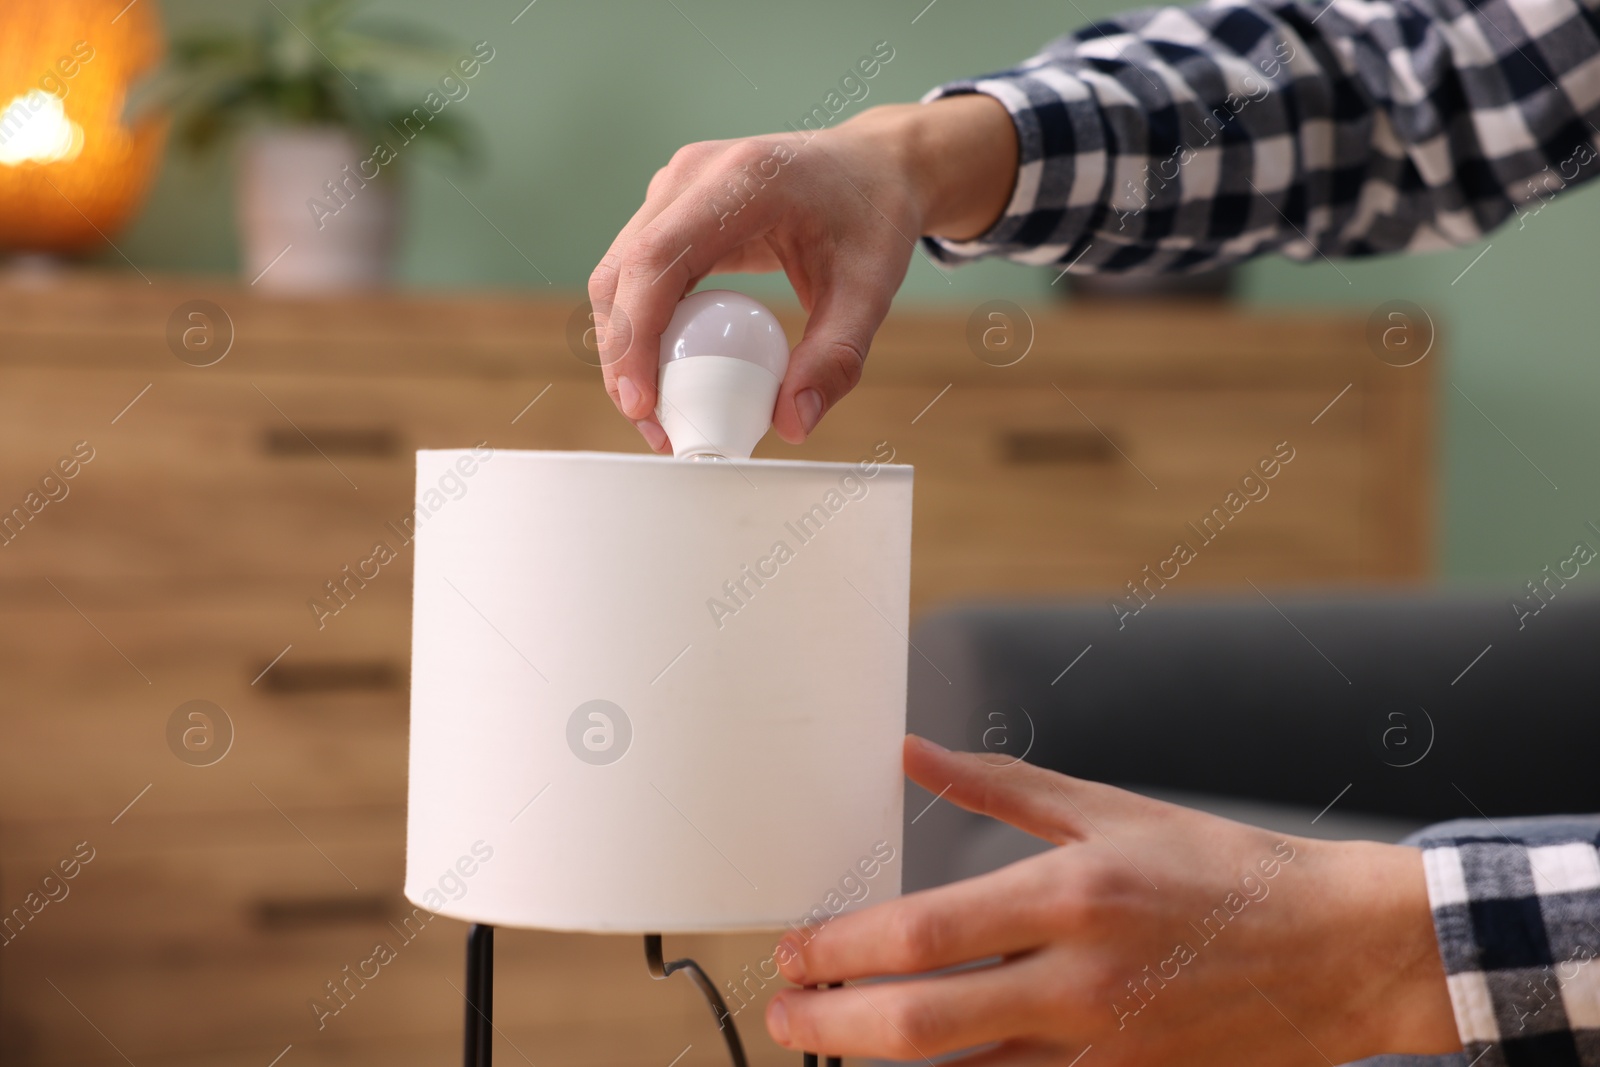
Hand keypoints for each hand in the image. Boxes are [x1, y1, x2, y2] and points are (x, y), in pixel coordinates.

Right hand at [586, 96, 1016, 451]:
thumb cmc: (874, 217)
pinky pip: (636, 271)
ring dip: (626, 345)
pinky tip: (669, 371)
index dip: (635, 335)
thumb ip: (836, 359)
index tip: (642, 402)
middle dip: (623, 357)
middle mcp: (695, 173)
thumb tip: (792, 424)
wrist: (876, 165)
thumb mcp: (871, 291)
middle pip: (622, 271)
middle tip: (654, 424)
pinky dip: (641, 325)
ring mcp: (676, 186)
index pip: (657, 258)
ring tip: (661, 409)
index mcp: (743, 180)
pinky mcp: (673, 206)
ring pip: (618, 274)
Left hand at [763, 736, 1461, 1065]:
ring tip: (832, 1043)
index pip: (924, 934)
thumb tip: (909, 753)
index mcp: (1071, 894)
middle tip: (784, 1016)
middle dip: (834, 1025)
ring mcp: (1102, 1046)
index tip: (796, 949)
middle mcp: (1079, 979)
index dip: (843, 949)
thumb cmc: (1221, 871)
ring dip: (883, 1061)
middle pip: (924, 1021)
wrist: (1335, 952)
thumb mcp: (1109, 810)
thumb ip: (998, 785)